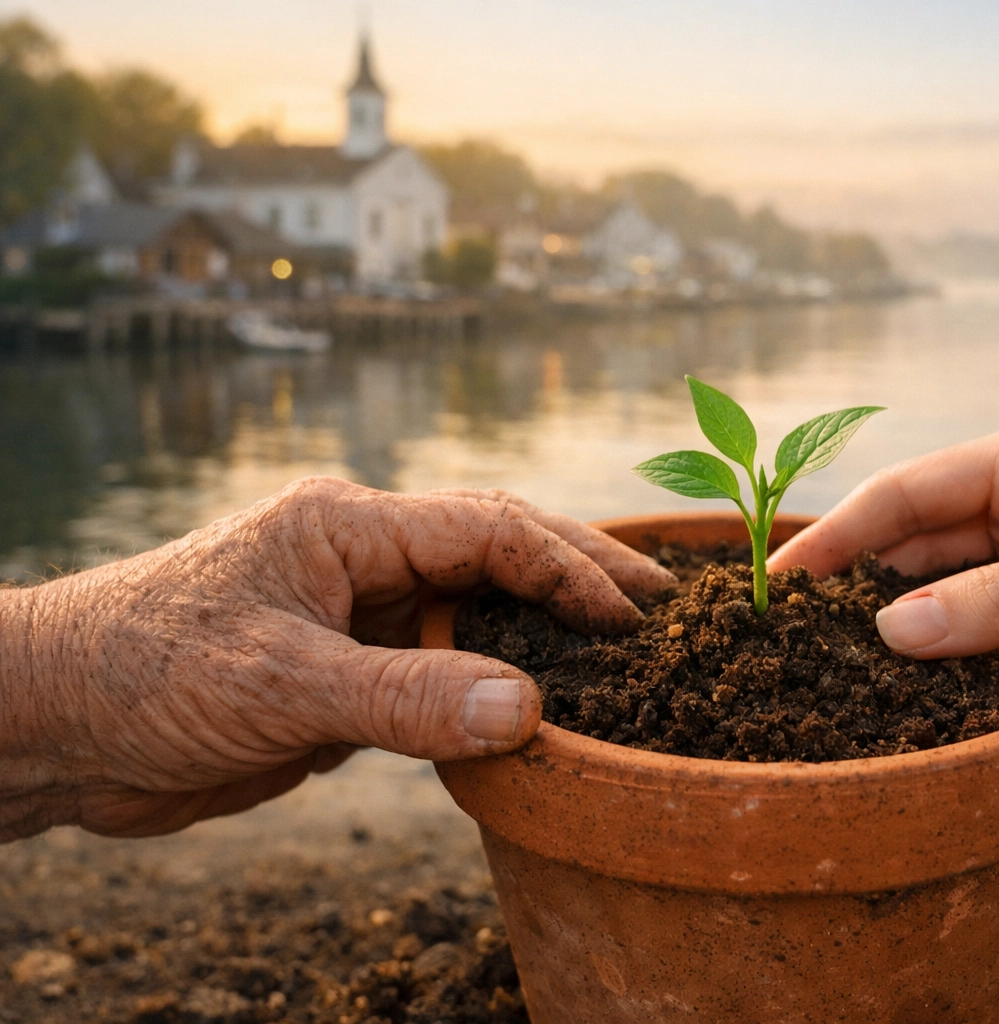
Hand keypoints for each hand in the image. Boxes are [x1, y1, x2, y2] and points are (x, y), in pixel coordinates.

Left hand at [0, 478, 673, 840]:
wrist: (53, 726)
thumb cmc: (143, 672)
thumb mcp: (282, 685)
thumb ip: (407, 697)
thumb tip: (532, 708)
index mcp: (348, 524)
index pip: (490, 529)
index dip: (570, 568)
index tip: (636, 614)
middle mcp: (362, 557)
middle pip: (498, 551)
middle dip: (580, 574)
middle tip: (664, 607)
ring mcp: (357, 614)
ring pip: (476, 610)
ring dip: (545, 627)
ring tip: (626, 650)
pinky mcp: (347, 672)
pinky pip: (443, 668)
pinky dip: (498, 682)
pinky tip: (542, 702)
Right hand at [772, 393, 998, 691]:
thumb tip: (891, 632)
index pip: (908, 494)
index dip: (838, 533)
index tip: (778, 580)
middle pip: (914, 544)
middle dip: (856, 585)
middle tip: (788, 642)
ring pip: (943, 593)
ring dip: (901, 627)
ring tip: (831, 674)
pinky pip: (982, 631)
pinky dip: (949, 657)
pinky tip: (911, 692)